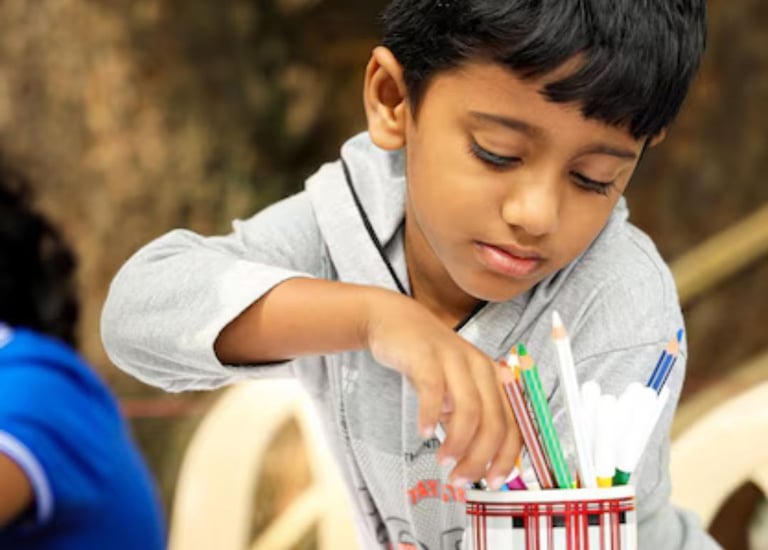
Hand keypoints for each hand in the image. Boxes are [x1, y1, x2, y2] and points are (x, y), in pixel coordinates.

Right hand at [361, 289, 521, 487]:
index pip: (512, 423)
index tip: (492, 481)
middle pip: (493, 421)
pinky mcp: (427, 355)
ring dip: (458, 443)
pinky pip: (433, 390)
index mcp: (492, 376)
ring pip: (469, 409)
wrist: (394, 321)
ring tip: (444, 461)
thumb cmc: (426, 359)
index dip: (505, 456)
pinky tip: (423, 432)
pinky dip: (430, 415)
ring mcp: (454, 358)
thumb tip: (476, 460)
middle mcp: (479, 366)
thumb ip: (467, 418)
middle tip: (461, 479)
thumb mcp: (454, 387)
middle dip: (479, 457)